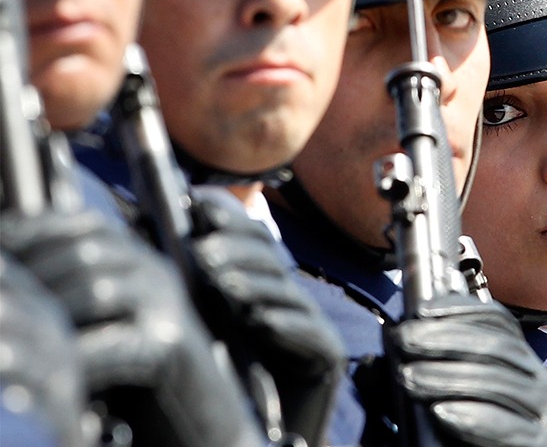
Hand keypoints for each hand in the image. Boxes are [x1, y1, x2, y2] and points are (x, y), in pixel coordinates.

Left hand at [0, 209, 261, 446]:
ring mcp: (167, 306)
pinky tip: (55, 367)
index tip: (2, 246)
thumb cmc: (134, 368)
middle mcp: (157, 273)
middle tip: (2, 296)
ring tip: (19, 330)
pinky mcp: (171, 345)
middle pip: (88, 253)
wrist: (192, 409)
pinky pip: (114, 343)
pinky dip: (77, 353)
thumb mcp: (103, 316)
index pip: (87, 225)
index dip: (40, 232)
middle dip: (36, 273)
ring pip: (99, 290)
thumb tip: (15, 259)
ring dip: (51, 312)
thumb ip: (75, 285)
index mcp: (138, 258)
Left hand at [188, 187, 346, 445]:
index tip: (195, 204)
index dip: (227, 214)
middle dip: (236, 248)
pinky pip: (313, 335)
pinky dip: (286, 326)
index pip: (248, 234)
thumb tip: (139, 225)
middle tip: (201, 252)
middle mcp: (287, 298)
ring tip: (222, 285)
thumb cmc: (222, 385)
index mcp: (258, 284)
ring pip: (287, 292)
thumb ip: (183, 282)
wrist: (253, 439)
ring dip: (254, 285)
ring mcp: (311, 326)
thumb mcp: (198, 325)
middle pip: (269, 256)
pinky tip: (259, 323)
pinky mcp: (327, 358)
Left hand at [387, 294, 546, 445]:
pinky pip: (507, 426)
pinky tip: (441, 412)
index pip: (498, 321)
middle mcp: (537, 379)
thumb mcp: (456, 397)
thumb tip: (385, 355)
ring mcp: (543, 411)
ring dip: (448, 376)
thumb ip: (430, 374)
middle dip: (446, 338)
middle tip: (405, 340)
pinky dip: (473, 417)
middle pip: (497, 346)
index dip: (461, 309)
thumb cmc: (474, 436)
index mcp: (520, 361)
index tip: (421, 310)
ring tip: (410, 377)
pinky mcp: (540, 442)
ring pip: (498, 381)